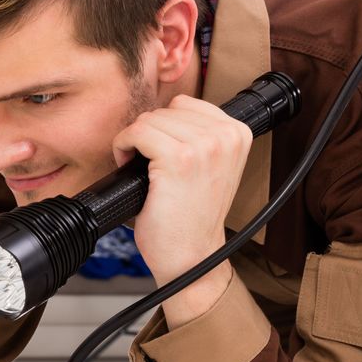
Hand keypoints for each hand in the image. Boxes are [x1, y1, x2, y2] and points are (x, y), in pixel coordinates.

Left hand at [114, 94, 252, 290]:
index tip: (160, 148)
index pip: (187, 104)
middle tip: (146, 161)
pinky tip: (128, 165)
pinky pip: (137, 132)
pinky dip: (123, 146)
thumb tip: (165, 113)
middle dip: (150, 134)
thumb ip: (200, 136)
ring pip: (150, 119)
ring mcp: (204, 146)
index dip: (165, 126)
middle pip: (167, 109)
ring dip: (135, 140)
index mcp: (238, 133)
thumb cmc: (194, 217)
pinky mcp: (178, 159)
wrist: (192, 256)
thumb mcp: (212, 167)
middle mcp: (226, 136)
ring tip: (140, 165)